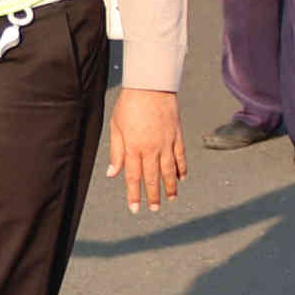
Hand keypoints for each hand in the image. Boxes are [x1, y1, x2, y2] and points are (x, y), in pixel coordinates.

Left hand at [108, 87, 186, 212]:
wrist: (151, 85)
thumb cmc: (129, 104)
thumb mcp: (116, 127)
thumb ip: (116, 152)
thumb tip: (112, 173)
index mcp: (134, 147)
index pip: (133, 177)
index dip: (134, 194)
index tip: (135, 208)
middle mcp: (151, 148)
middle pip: (152, 177)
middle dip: (153, 196)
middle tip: (153, 209)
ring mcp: (166, 143)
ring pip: (169, 171)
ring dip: (170, 187)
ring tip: (171, 199)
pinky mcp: (176, 135)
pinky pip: (180, 156)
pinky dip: (182, 169)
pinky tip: (181, 178)